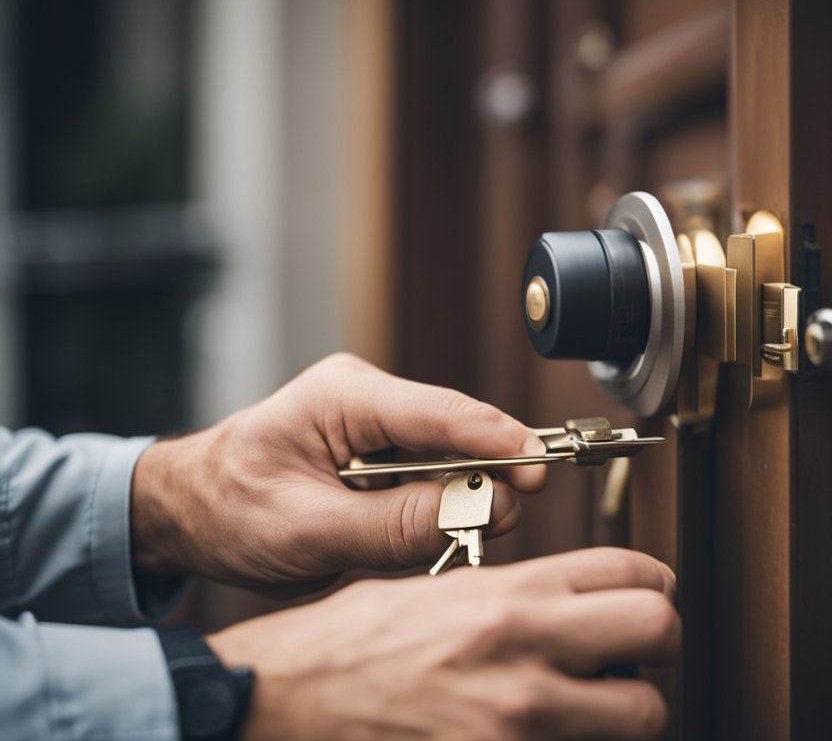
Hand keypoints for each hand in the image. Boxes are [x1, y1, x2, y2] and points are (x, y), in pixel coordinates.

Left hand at [130, 353, 547, 591]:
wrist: (184, 513)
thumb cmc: (226, 511)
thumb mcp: (306, 531)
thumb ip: (394, 525)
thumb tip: (482, 511)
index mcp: (343, 396)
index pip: (442, 411)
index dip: (498, 440)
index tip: (539, 472)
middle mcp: (368, 398)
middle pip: (457, 435)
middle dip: (484, 480)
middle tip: (494, 529)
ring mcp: (378, 424)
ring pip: (450, 460)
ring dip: (459, 501)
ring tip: (452, 542)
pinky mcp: (383, 454)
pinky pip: (432, 478)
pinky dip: (440, 509)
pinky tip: (429, 536)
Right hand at [208, 547, 678, 740]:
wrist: (277, 704)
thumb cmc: (342, 648)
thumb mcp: (433, 591)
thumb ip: (512, 597)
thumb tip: (568, 606)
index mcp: (508, 595)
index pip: (632, 571)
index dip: (652, 584)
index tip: (647, 599)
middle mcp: (525, 651)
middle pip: (659, 629)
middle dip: (657, 644)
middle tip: (635, 657)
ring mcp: (520, 719)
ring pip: (644, 712)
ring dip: (628, 709)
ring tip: (596, 707)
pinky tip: (552, 735)